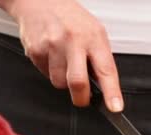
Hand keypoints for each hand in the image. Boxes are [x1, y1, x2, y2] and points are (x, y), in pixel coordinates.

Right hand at [0, 0, 123, 111]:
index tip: (115, 107)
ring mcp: (53, 46)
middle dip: (81, 98)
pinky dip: (50, 70)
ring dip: (63, 81)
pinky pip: (45, 74)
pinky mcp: (36, 51)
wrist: (40, 1)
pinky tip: (52, 55)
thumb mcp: (94, 32)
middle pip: (77, 82)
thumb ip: (100, 58)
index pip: (106, 70)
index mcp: (94, 37)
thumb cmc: (71, 19)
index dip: (111, 92)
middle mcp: (73, 41)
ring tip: (64, 61)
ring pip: (59, 83)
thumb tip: (104, 88)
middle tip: (83, 98)